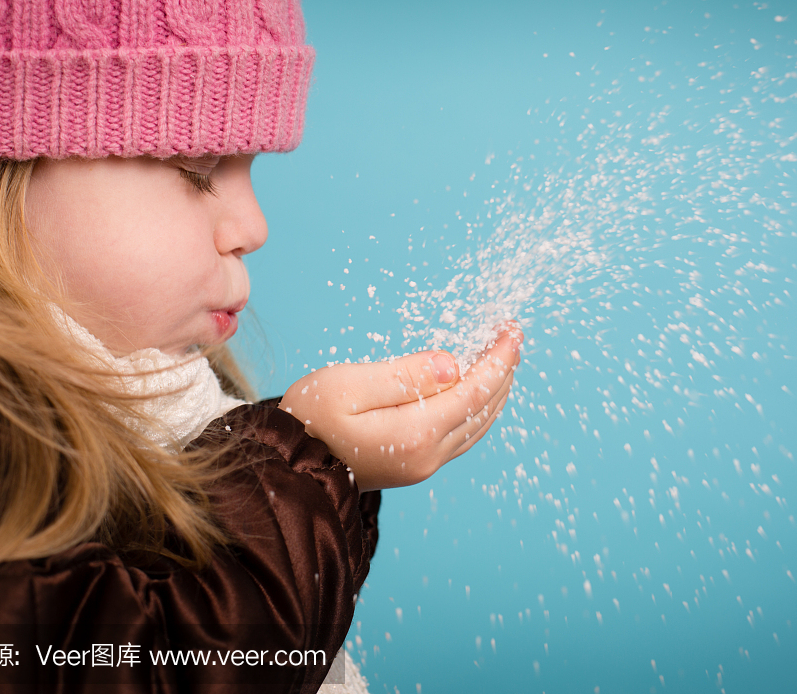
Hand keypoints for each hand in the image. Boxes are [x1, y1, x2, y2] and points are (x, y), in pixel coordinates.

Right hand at [279, 323, 522, 491]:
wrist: (285, 466)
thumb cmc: (308, 419)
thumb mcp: (349, 386)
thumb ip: (404, 375)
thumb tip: (452, 364)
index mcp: (415, 432)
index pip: (474, 389)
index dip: (498, 358)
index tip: (512, 330)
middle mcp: (428, 454)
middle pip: (483, 407)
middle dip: (503, 369)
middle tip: (512, 335)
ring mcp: (423, 464)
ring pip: (477, 424)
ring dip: (495, 390)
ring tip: (504, 359)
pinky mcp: (415, 466)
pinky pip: (463, 435)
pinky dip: (479, 409)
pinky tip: (479, 393)